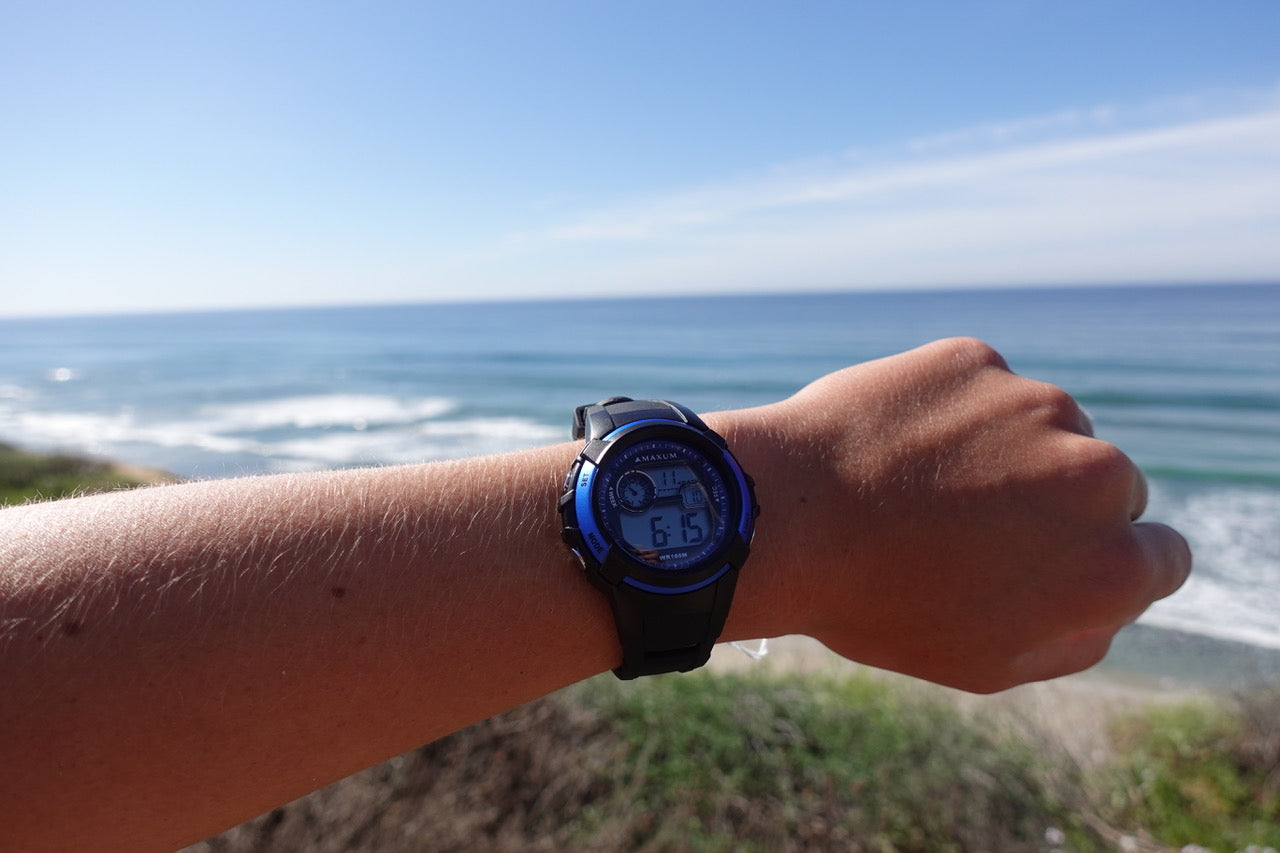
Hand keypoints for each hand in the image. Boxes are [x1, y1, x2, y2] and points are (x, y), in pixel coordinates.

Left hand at [749, 338, 1190, 692]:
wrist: (781, 520)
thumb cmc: (877, 604)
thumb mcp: (986, 662)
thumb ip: (1079, 634)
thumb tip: (1112, 594)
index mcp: (1112, 565)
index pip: (1160, 555)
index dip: (1104, 561)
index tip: (1052, 560)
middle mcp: (1097, 475)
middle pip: (1110, 487)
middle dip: (1059, 505)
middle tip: (972, 528)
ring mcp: (1036, 405)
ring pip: (1048, 429)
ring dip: (1008, 451)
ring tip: (920, 487)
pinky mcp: (977, 360)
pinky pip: (984, 390)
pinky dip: (952, 412)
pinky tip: (895, 445)